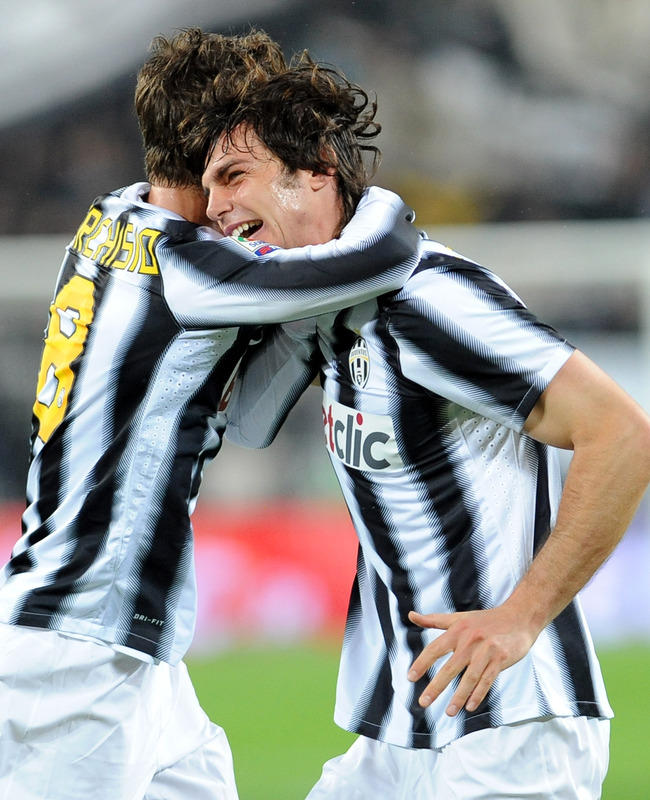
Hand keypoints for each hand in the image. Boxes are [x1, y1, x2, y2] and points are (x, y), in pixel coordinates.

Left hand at [407, 606, 537, 715]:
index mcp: (457, 630)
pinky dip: (479, 694)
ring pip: (470, 678)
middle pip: (450, 667)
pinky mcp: (501, 659)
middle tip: (423, 702)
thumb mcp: (459, 618)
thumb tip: (410, 616)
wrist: (518, 618)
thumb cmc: (485, 620)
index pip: (435, 649)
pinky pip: (487, 680)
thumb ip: (434, 620)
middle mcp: (470, 640)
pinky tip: (470, 706)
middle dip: (436, 686)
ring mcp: (486, 650)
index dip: (422, 663)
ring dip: (458, 696)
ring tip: (448, 712)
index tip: (410, 678)